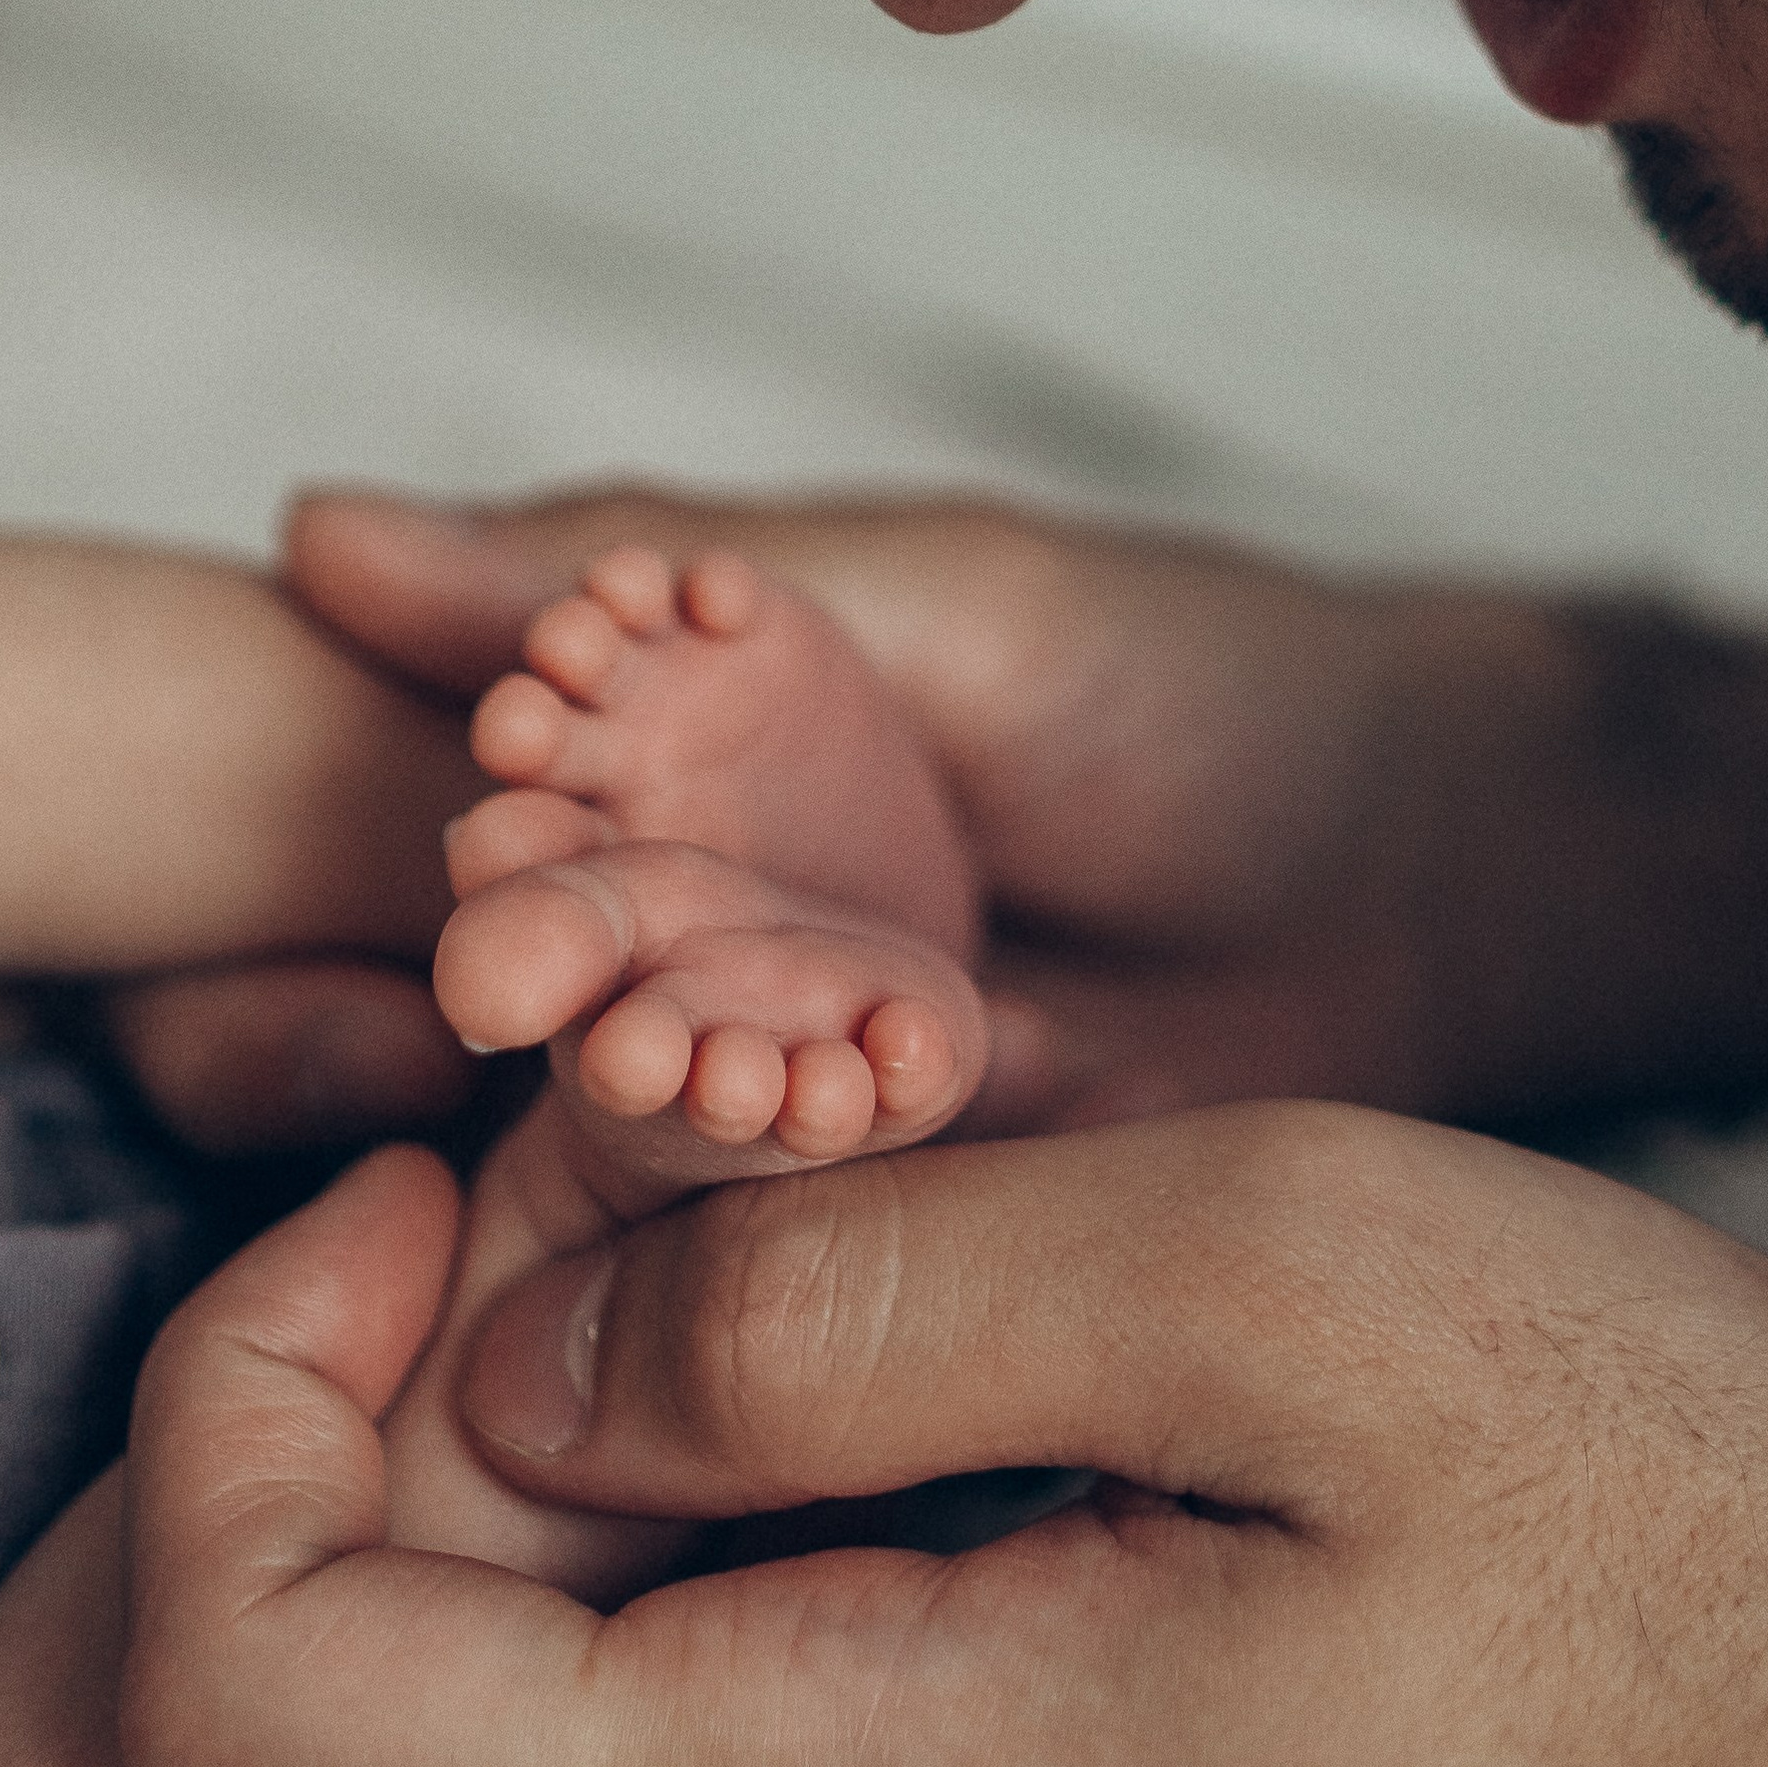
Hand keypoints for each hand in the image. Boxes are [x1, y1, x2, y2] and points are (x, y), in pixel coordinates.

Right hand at [118, 480, 1767, 1153]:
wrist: (1449, 873)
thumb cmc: (1195, 682)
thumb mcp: (934, 596)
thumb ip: (657, 575)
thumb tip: (319, 529)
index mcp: (687, 769)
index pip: (526, 805)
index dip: (509, 822)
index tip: (481, 832)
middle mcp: (714, 936)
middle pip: (577, 976)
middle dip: (560, 977)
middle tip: (519, 992)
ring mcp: (796, 1091)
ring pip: (669, 1120)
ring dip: (661, 1111)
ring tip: (679, 1085)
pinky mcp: (894, 1229)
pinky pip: (797, 1237)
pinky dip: (787, 1214)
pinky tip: (789, 1190)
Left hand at [122, 1102, 1767, 1766]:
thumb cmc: (1713, 1552)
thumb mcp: (1295, 1276)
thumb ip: (849, 1296)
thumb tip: (523, 1338)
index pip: (238, 1720)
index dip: (227, 1409)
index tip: (426, 1186)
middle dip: (293, 1519)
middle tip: (508, 1245)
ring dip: (471, 1563)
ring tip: (684, 1288)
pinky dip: (643, 1615)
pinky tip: (842, 1390)